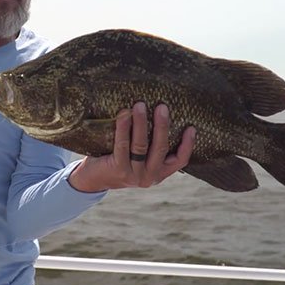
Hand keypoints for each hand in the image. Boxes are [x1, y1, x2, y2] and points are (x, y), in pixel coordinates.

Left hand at [68, 102, 195, 192]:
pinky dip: (124, 128)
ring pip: (141, 145)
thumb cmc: (118, 159)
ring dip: (141, 123)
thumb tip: (160, 111)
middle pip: (161, 148)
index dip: (188, 145)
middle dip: (162, 125)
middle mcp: (150, 176)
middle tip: (162, 106)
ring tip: (140, 105)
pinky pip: (122, 145)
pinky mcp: (119, 170)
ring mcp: (134, 175)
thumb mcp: (139, 156)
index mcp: (159, 173)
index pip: (180, 160)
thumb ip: (150, 144)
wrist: (92, 179)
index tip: (192, 127)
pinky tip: (124, 114)